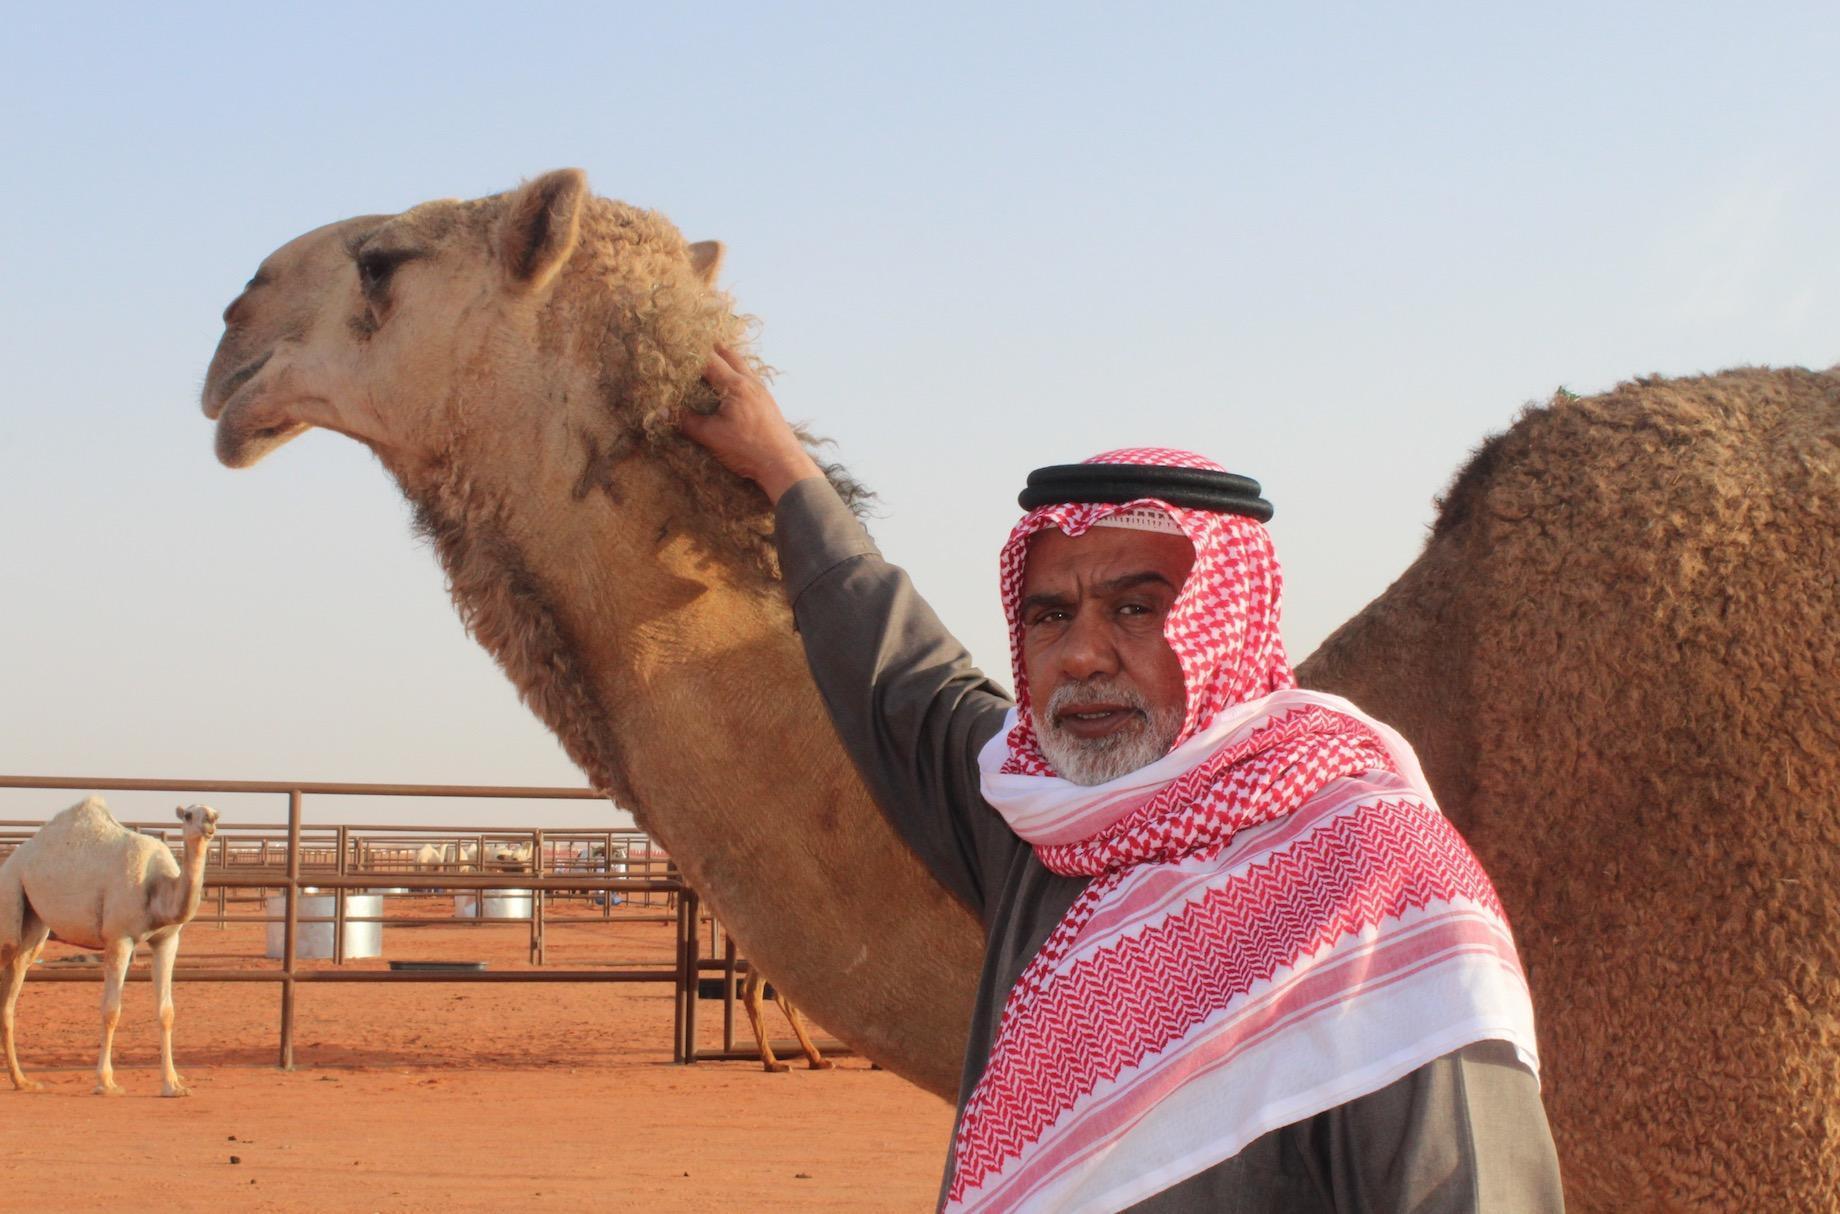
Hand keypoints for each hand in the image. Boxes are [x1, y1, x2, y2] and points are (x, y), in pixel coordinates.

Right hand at [681, 346, 825, 504]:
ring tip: (714, 354)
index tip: (676, 346)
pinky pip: (751, 378)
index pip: (709, 360)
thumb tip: (662, 410)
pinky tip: (733, 382)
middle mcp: (751, 383)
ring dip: (727, 358)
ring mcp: (762, 392)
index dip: (691, 352)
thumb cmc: (748, 449)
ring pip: (743, 365)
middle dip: (711, 348)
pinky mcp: (768, 403)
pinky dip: (738, 372)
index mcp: (735, 386)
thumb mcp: (711, 436)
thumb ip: (686, 421)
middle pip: (729, 355)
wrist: (783, 464)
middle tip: (695, 341)